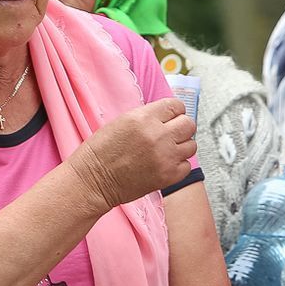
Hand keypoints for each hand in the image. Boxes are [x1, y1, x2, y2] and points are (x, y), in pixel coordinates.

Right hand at [67, 98, 195, 212]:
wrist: (93, 180)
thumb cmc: (101, 152)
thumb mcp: (122, 121)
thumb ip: (148, 117)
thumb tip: (169, 116)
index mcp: (144, 118)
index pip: (176, 106)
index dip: (174, 111)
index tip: (171, 117)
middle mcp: (158, 135)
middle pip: (188, 124)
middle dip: (181, 128)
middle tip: (170, 134)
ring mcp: (165, 157)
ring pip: (191, 145)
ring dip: (181, 147)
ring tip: (166, 151)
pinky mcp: (167, 176)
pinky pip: (187, 166)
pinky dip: (178, 165)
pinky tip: (164, 164)